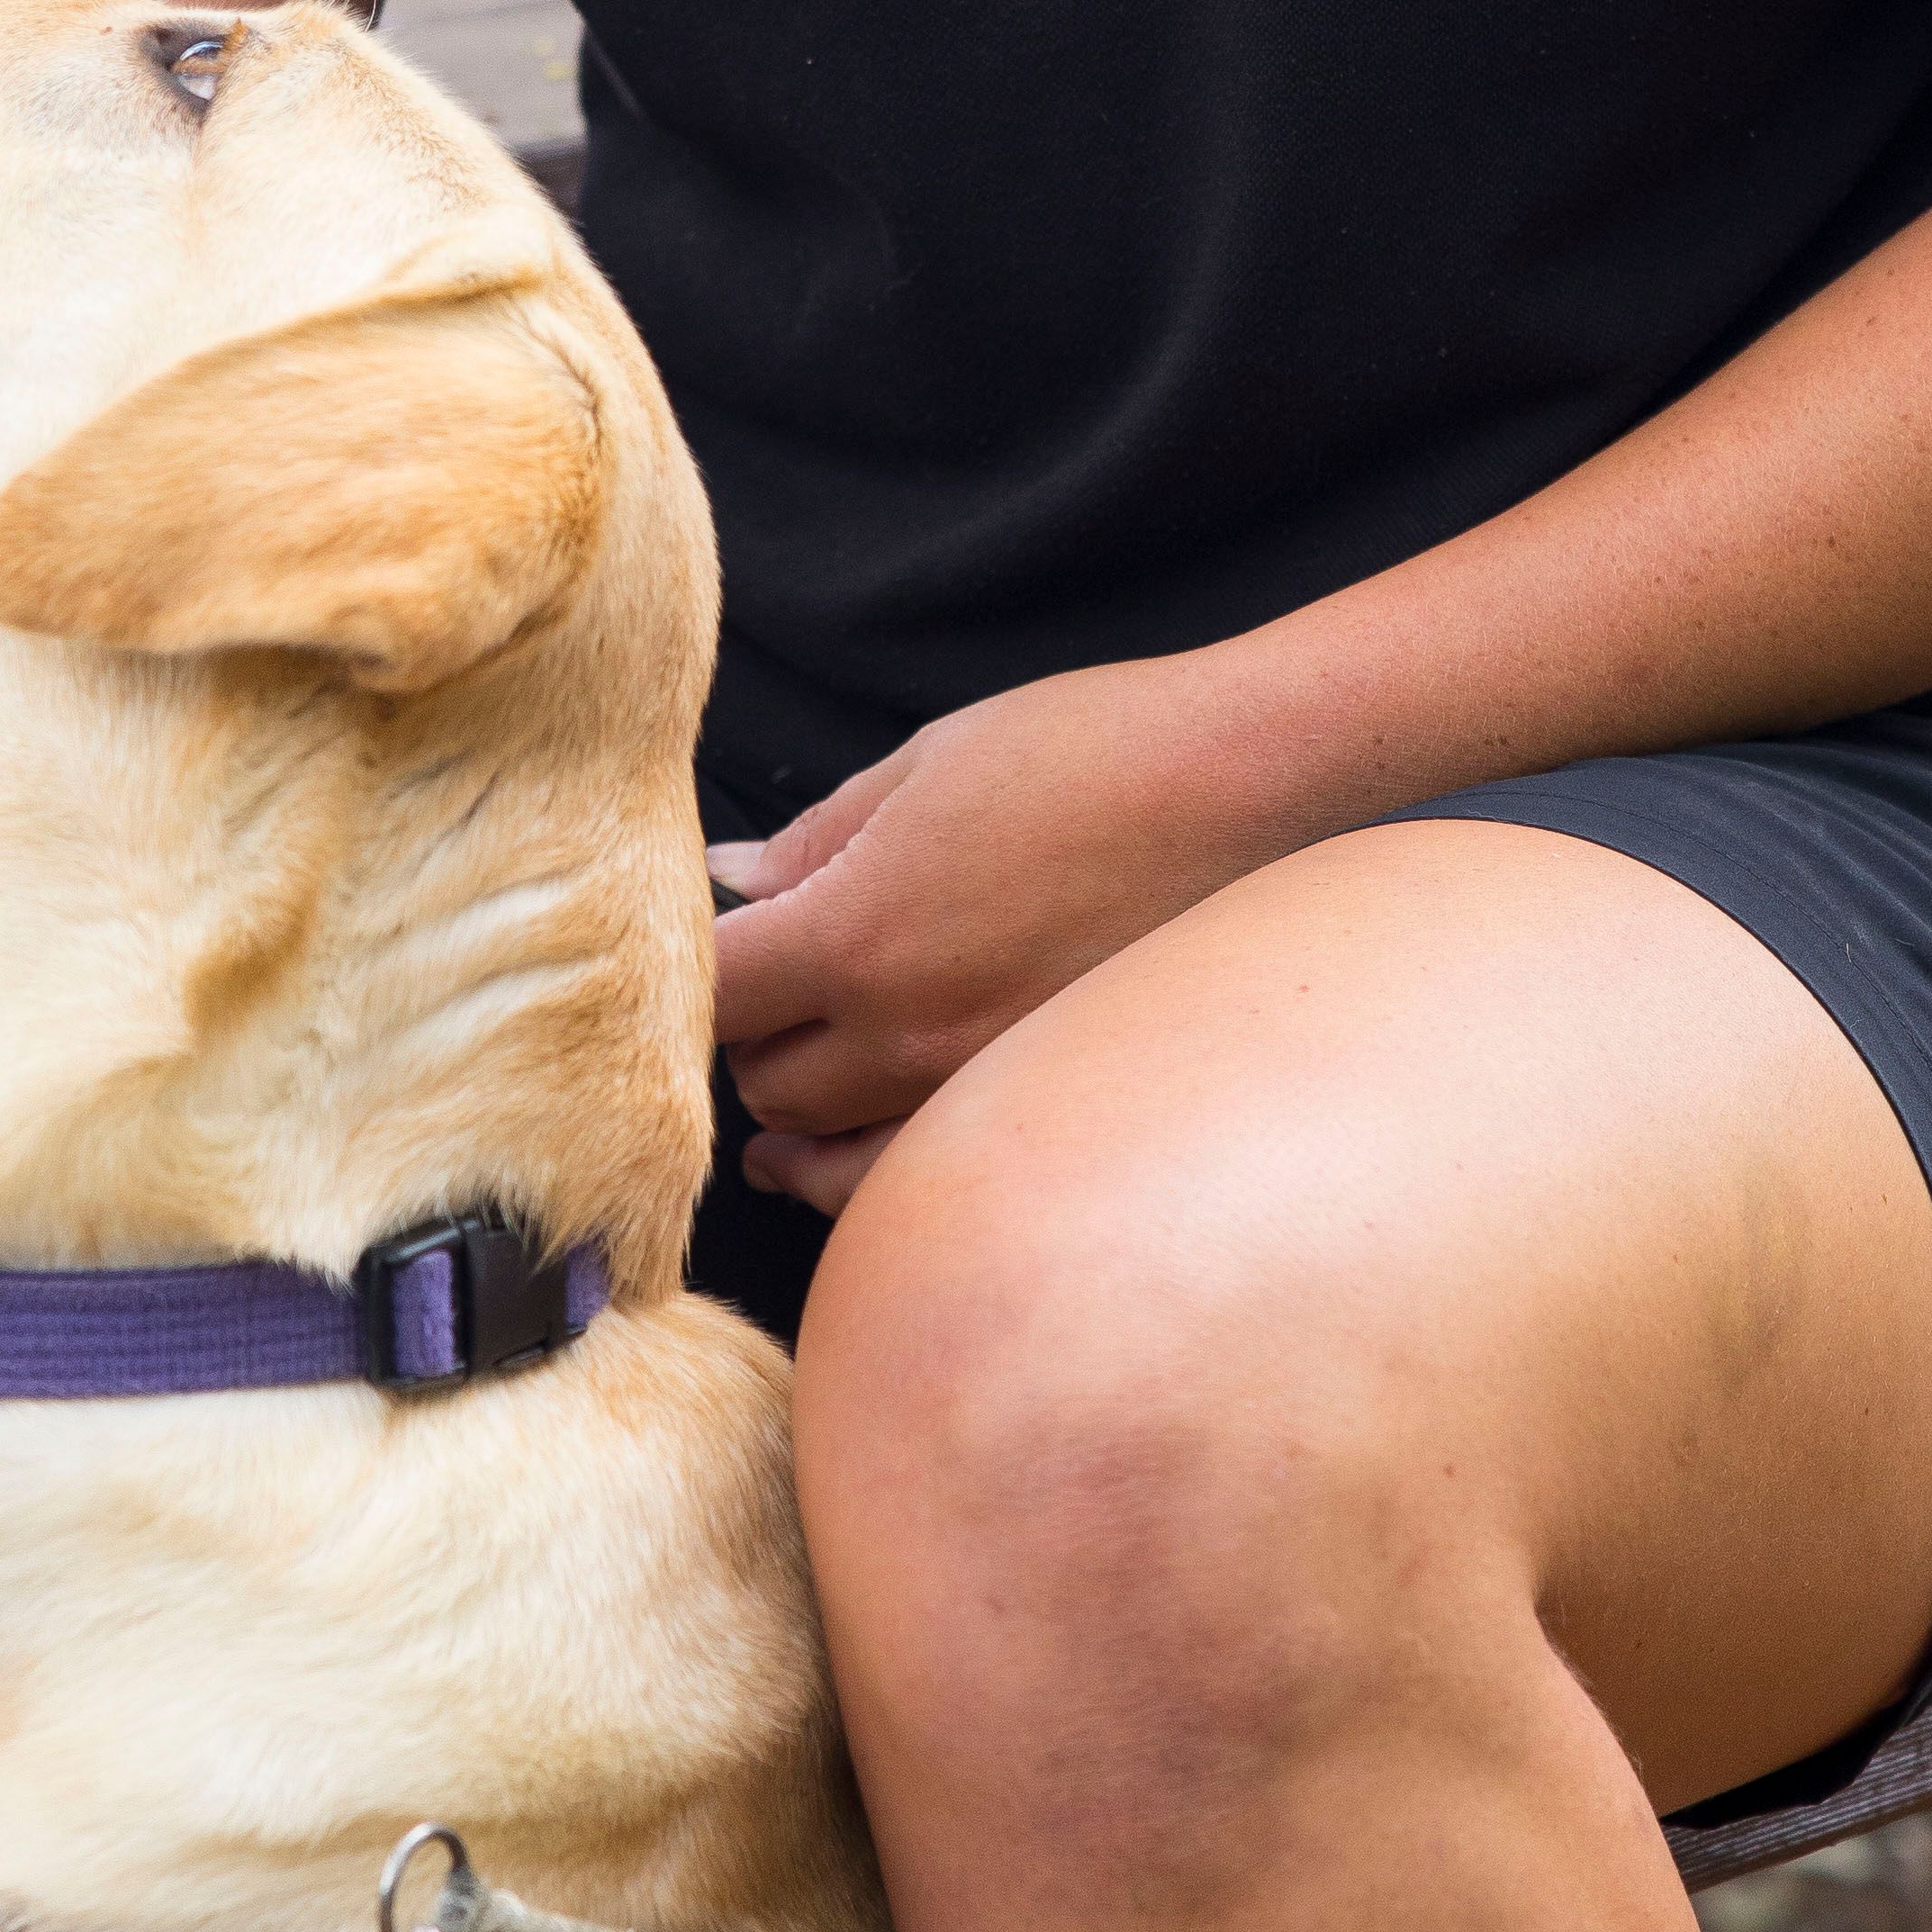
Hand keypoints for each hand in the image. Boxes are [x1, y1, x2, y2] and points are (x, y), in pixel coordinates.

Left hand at [708, 657, 1301, 1206]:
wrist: (1245, 786)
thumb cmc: (1089, 750)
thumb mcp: (924, 766)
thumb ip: (812, 840)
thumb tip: (731, 878)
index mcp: (856, 933)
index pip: (710, 993)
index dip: (686, 970)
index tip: (697, 946)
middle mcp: (903, 1033)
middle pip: (759, 1079)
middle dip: (744, 1035)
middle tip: (761, 985)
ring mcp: (973, 1086)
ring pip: (819, 1142)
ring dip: (794, 1102)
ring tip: (791, 1062)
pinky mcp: (1036, 1108)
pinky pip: (905, 1180)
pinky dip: (854, 1170)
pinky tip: (831, 1151)